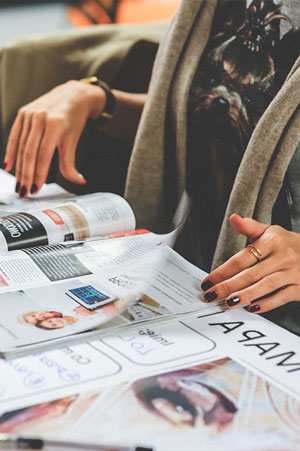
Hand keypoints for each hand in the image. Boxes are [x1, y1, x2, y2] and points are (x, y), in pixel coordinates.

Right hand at [3, 80, 105, 196]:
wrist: (72, 95)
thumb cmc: (74, 120)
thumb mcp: (73, 140)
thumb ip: (71, 162)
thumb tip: (79, 182)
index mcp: (55, 124)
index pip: (43, 155)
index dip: (38, 174)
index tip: (36, 189)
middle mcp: (40, 117)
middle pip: (30, 152)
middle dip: (26, 175)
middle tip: (24, 192)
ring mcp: (30, 114)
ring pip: (21, 146)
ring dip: (19, 168)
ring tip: (19, 184)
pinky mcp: (22, 113)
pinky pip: (14, 136)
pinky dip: (10, 152)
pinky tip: (8, 167)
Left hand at [200, 214, 299, 312]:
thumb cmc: (288, 244)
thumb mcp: (271, 231)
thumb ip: (250, 227)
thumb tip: (233, 218)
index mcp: (272, 241)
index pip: (242, 258)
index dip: (223, 270)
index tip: (209, 281)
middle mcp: (283, 256)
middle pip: (251, 273)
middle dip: (229, 286)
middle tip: (212, 294)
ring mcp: (292, 272)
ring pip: (265, 285)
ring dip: (246, 295)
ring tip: (229, 302)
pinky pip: (282, 297)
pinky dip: (267, 303)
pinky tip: (253, 307)